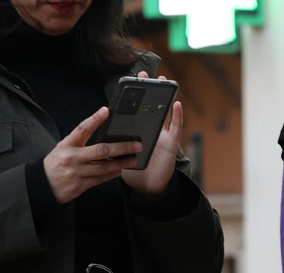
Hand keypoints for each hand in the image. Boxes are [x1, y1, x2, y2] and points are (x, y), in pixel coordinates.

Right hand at [42, 107, 141, 203]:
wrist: (43, 185)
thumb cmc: (56, 163)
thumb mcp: (63, 148)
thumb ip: (80, 142)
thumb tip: (104, 137)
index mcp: (67, 145)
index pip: (82, 129)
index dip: (95, 119)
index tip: (106, 111)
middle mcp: (73, 158)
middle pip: (101, 151)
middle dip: (122, 147)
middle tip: (136, 145)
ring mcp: (78, 172)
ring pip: (105, 167)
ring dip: (122, 163)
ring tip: (133, 159)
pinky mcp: (82, 185)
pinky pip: (101, 179)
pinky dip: (112, 174)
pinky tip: (120, 170)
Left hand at [121, 75, 182, 198]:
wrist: (146, 187)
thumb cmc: (132, 170)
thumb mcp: (118, 151)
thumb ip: (114, 139)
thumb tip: (105, 125)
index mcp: (137, 130)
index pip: (135, 110)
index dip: (134, 96)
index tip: (130, 81)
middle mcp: (150, 129)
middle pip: (150, 106)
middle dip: (148, 90)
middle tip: (145, 75)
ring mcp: (162, 135)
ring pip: (165, 112)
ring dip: (165, 96)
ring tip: (162, 81)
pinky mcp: (171, 143)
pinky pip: (176, 128)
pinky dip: (178, 116)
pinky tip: (177, 104)